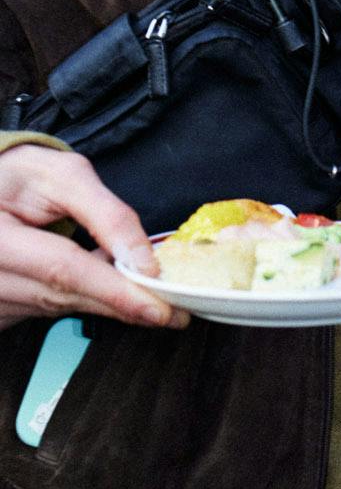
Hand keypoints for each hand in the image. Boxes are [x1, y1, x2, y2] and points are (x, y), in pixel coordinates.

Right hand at [0, 146, 187, 333]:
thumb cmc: (18, 177)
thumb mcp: (63, 176)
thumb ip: (106, 215)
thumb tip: (143, 259)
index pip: (65, 270)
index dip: (114, 289)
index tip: (158, 307)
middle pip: (67, 297)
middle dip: (124, 304)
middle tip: (175, 312)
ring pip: (62, 308)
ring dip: (108, 303)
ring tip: (146, 289)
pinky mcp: (2, 311)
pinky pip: (51, 309)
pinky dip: (86, 298)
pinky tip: (108, 285)